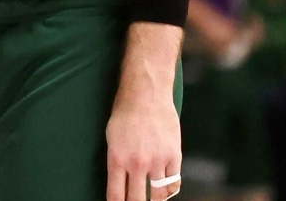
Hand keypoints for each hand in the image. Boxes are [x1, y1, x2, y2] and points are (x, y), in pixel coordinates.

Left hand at [105, 83, 180, 200]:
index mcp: (117, 159)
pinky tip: (165, 190)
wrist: (146, 94)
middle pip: (137, 200)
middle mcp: (137, 164)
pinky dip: (170, 190)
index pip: (116, 195)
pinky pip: (175, 183)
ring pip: (158, 196)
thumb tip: (119, 181)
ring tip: (151, 200)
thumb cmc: (124, 112)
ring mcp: (157, 161)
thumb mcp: (111, 137)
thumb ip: (116, 160)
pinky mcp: (174, 157)